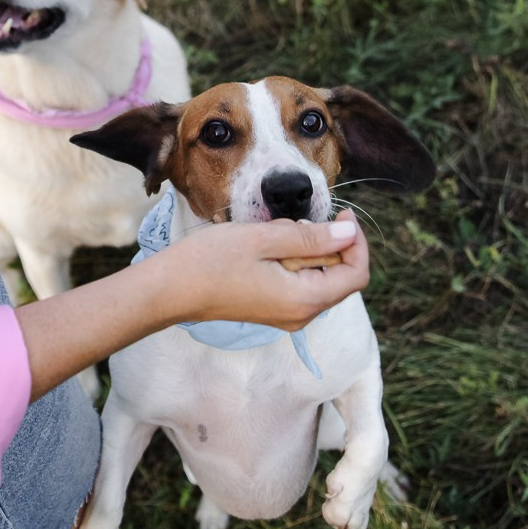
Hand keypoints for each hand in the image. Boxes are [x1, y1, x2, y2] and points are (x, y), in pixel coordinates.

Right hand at [157, 211, 368, 329]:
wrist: (170, 289)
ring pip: (321, 279)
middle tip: (300, 219)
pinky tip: (271, 246)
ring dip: (312, 251)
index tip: (340, 214)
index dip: (356, 241)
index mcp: (304, 300)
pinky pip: (302, 284)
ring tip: (280, 233)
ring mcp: (287, 314)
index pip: (356, 273)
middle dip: (333, 245)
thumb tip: (348, 233)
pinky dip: (297, 261)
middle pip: (341, 277)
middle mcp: (301, 314)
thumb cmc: (211, 261)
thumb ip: (310, 237)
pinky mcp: (274, 309)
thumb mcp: (264, 239)